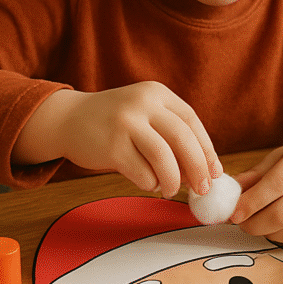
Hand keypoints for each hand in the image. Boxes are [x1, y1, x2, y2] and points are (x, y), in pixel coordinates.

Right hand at [13, 82, 221, 197]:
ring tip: (171, 189)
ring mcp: (125, 123)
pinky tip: (148, 183)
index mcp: (156, 93)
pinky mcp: (111, 146)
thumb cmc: (114, 123)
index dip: (206, 149)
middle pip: (182, 138)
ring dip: (173, 180)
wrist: (67, 119)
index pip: (191, 121)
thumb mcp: (144, 115)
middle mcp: (142, 103)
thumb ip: (171, 136)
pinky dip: (150, 182)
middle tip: (202, 189)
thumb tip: (204, 171)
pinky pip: (142, 172)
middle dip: (197, 167)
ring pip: (164, 157)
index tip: (215, 172)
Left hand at [230, 135, 282, 243]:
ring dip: (267, 232)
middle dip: (255, 224)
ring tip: (257, 223)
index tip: (233, 213)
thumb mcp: (281, 156)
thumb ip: (255, 175)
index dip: (252, 202)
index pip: (276, 185)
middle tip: (241, 223)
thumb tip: (229, 192)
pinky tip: (277, 226)